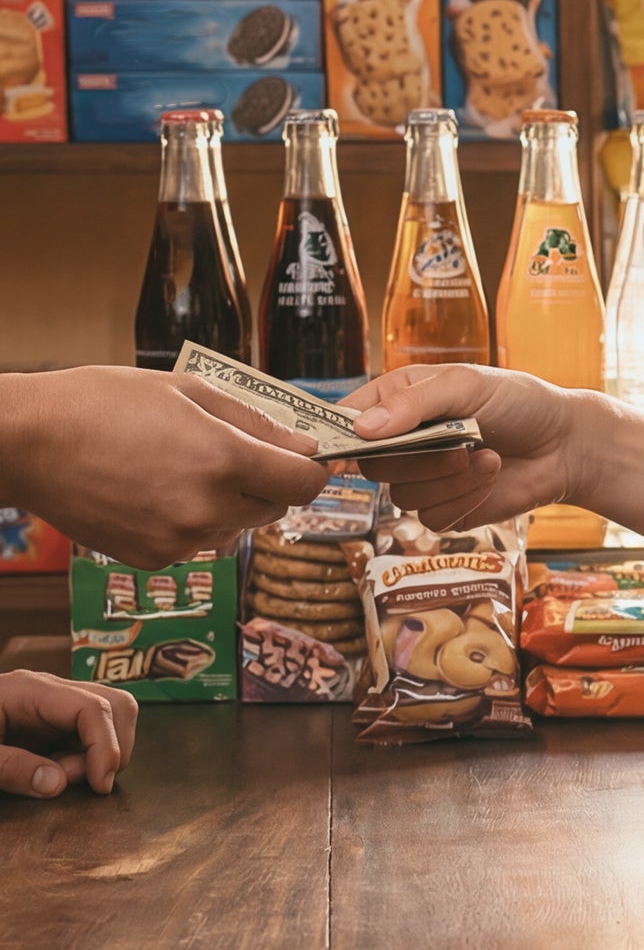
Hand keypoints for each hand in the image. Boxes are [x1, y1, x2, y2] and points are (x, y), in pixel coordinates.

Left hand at [0, 672, 136, 799]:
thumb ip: (10, 768)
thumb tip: (57, 784)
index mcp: (29, 690)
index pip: (93, 707)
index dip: (106, 747)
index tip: (99, 785)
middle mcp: (51, 691)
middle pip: (117, 705)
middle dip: (115, 748)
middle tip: (85, 781)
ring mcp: (57, 705)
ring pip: (113, 720)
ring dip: (103, 755)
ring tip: (63, 777)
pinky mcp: (56, 722)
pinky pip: (93, 736)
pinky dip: (90, 760)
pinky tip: (59, 772)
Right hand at [1, 368, 328, 569]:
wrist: (26, 443)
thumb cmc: (101, 404)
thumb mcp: (185, 390)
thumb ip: (254, 420)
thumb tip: (303, 445)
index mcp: (225, 461)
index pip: (306, 483)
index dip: (309, 468)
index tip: (299, 456)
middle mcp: (210, 509)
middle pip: (275, 507)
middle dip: (265, 482)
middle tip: (227, 453)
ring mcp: (183, 540)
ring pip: (237, 527)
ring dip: (228, 504)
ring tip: (179, 469)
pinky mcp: (157, 558)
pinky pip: (199, 542)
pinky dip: (192, 521)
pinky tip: (154, 492)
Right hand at [340, 367, 580, 528]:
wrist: (564, 444)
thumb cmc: (518, 402)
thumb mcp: (466, 384)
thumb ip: (414, 403)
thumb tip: (363, 428)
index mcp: (398, 403)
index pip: (347, 421)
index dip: (340, 436)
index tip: (346, 449)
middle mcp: (403, 443)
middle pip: (372, 466)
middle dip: (417, 458)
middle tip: (460, 443)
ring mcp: (423, 480)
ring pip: (402, 496)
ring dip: (449, 479)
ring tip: (487, 456)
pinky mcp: (447, 510)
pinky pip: (433, 519)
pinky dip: (465, 499)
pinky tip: (491, 476)